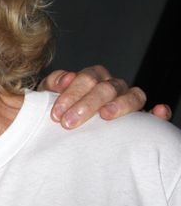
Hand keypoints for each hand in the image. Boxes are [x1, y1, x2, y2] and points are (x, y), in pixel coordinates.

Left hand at [39, 65, 171, 128]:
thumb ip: (53, 83)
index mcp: (92, 77)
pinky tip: (158, 113)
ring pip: (133, 95)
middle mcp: (112, 86)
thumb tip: (67, 78)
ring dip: (120, 105)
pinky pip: (155, 114)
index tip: (56, 114)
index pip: (87, 78)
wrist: (63, 127)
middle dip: (86, 105)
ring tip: (106, 116)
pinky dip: (158, 113)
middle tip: (68, 123)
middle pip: (107, 88)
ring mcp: (128, 101)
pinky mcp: (141, 120)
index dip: (71, 95)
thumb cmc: (57, 110)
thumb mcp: (48, 95)